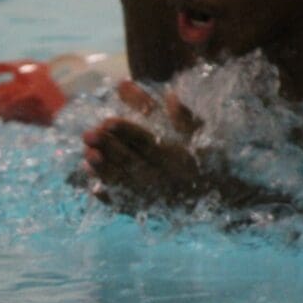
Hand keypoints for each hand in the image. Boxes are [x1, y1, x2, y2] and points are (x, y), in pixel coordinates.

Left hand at [82, 80, 202, 203]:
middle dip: (109, 148)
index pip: (147, 141)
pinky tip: (93, 185)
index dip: (127, 130)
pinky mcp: (148, 209)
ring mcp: (155, 195)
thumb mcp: (195, 130)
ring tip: (86, 156)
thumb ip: (177, 113)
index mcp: (176, 155)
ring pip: (126, 182)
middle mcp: (164, 177)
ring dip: (105, 170)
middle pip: (132, 160)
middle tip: (87, 134)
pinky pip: (126, 204)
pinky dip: (109, 196)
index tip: (107, 120)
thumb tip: (167, 93)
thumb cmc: (203, 155)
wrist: (216, 194)